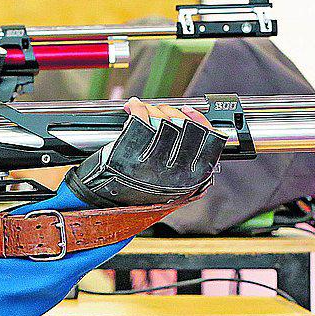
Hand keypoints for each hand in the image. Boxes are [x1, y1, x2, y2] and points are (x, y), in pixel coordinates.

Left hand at [66, 98, 225, 207]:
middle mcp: (175, 172)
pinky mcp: (131, 156)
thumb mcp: (171, 188)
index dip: (200, 120)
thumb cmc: (137, 196)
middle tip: (159, 110)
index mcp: (191, 179)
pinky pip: (139, 121)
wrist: (105, 208)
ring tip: (143, 109)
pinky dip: (137, 109)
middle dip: (171, 112)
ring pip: (162, 121)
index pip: (209, 140)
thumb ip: (184, 165)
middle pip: (183, 125)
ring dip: (152, 109)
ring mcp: (153, 163)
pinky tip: (133, 107)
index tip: (189, 111)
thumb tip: (188, 128)